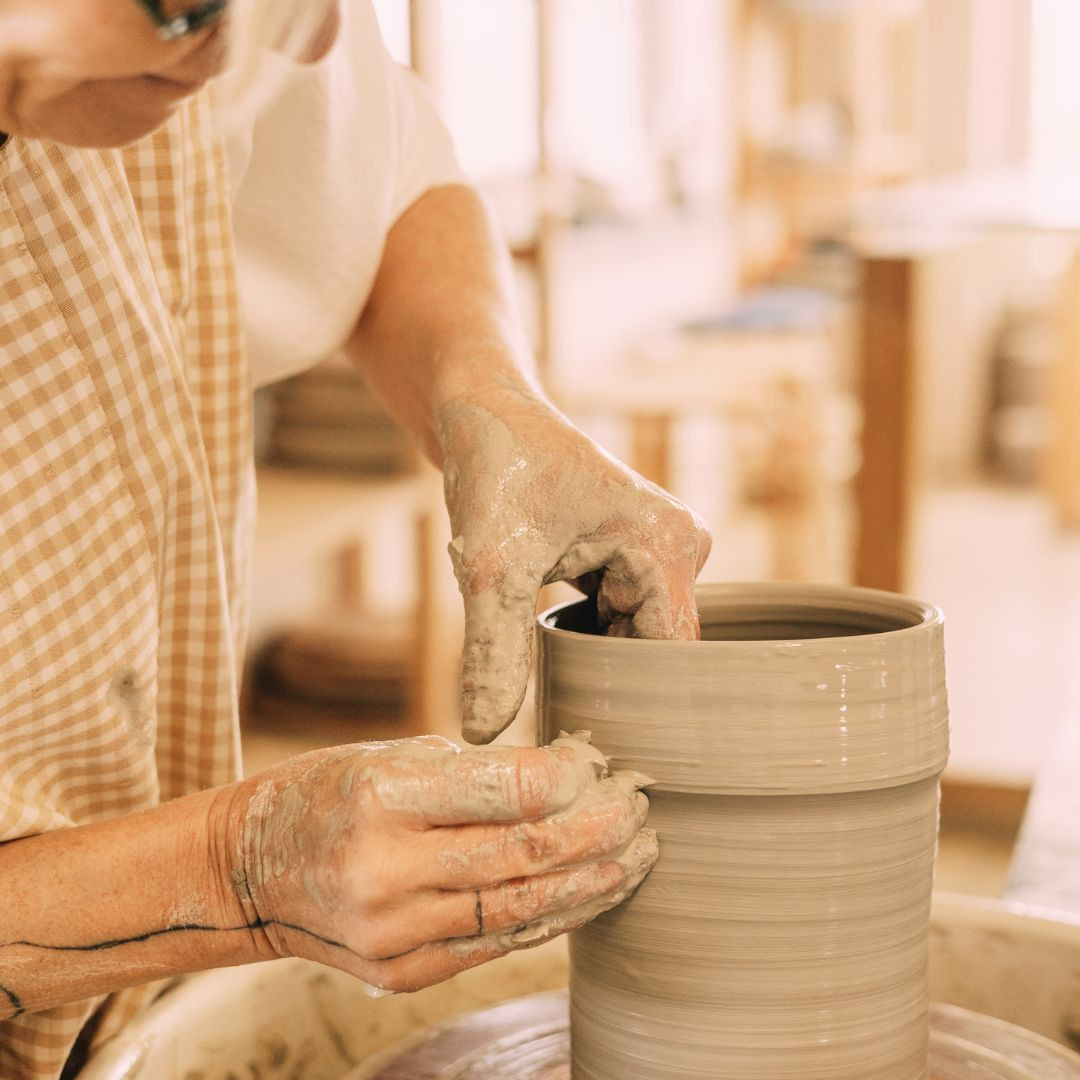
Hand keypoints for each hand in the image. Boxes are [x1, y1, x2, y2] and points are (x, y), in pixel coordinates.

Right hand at [227, 733, 655, 993]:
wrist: (251, 873)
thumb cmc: (329, 793)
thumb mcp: (392, 755)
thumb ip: (476, 771)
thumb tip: (568, 778)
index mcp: (382, 796)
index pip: (505, 789)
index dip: (569, 778)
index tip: (600, 764)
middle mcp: (387, 870)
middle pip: (524, 854)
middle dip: (598, 830)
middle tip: (638, 809)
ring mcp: (394, 932)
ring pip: (521, 908)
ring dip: (590, 881)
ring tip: (637, 857)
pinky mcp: (402, 972)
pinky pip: (495, 944)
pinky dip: (549, 917)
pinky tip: (588, 894)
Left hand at [440, 387, 711, 742]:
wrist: (484, 411)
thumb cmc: (495, 469)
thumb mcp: (489, 565)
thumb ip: (493, 650)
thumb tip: (484, 732)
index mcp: (667, 545)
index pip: (671, 655)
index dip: (635, 703)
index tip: (590, 747)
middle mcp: (679, 547)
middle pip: (654, 650)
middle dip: (608, 683)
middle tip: (558, 722)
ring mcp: (658, 551)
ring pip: (634, 638)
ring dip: (592, 660)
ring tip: (548, 676)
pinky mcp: (634, 555)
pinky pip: (620, 619)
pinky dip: (585, 639)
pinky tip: (549, 643)